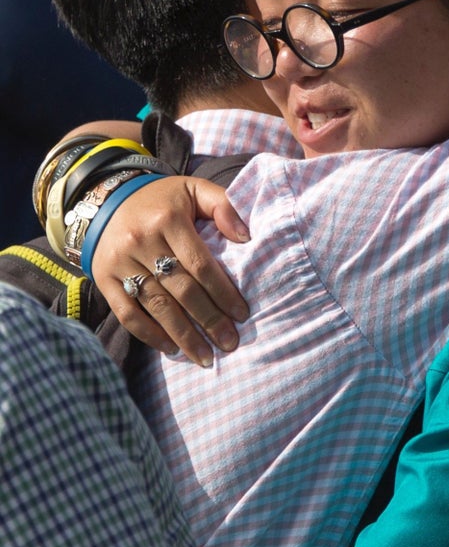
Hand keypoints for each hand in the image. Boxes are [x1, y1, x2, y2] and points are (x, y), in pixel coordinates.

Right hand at [92, 176, 249, 365]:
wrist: (106, 198)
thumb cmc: (161, 199)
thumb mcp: (193, 189)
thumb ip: (223, 205)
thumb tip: (246, 237)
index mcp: (168, 219)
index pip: (201, 265)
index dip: (223, 293)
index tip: (242, 314)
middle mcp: (142, 240)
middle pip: (182, 290)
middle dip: (209, 320)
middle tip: (229, 343)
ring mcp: (120, 261)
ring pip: (156, 306)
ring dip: (183, 335)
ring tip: (205, 357)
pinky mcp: (103, 278)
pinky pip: (127, 313)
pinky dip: (148, 334)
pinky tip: (170, 347)